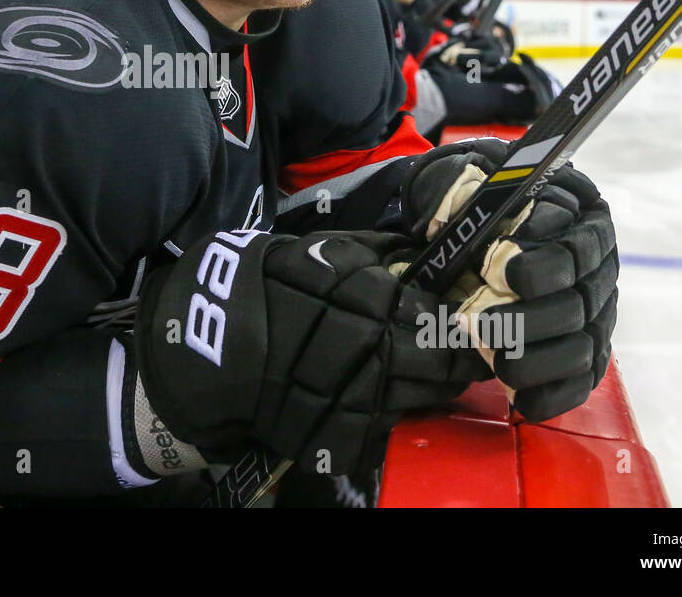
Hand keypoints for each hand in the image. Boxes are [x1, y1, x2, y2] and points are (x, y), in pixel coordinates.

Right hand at [135, 228, 488, 475]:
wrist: (213, 343)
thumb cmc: (270, 285)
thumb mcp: (324, 249)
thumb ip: (377, 248)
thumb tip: (421, 246)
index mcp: (379, 301)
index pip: (443, 318)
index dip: (459, 321)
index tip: (468, 320)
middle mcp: (380, 350)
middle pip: (445, 362)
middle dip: (458, 357)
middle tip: (462, 353)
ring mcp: (364, 397)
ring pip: (425, 397)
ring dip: (435, 386)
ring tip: (432, 376)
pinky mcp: (344, 434)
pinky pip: (387, 426)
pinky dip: (393, 412)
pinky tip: (390, 398)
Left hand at [394, 138, 618, 420]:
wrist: (458, 233)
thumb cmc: (465, 199)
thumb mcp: (455, 176)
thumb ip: (454, 182)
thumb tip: (458, 199)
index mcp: (576, 215)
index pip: (576, 246)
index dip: (543, 265)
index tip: (501, 272)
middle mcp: (595, 263)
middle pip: (580, 301)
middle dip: (530, 321)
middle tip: (480, 327)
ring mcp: (593, 309)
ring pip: (584, 345)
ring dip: (540, 361)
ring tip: (496, 363)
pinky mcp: (582, 347)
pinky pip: (581, 378)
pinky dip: (554, 393)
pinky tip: (521, 399)